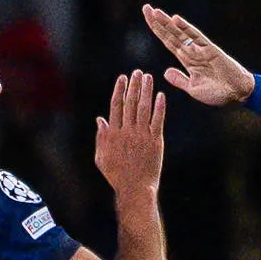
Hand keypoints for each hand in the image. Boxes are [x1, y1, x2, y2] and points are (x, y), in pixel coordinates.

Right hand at [95, 70, 165, 198]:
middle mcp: (127, 131)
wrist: (135, 188)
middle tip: (137, 72)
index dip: (119, 90)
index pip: (116, 105)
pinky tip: (161, 95)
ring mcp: (142, 135)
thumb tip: (99, 119)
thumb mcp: (101, 157)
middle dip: (134, 85)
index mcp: (113, 133)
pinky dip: (160, 107)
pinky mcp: (155, 141)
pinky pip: (158, 120)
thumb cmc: (117, 175)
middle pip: (130, 103)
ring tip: (148, 77)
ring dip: (146, 90)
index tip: (122, 78)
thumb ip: (101, 136)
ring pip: (144, 108)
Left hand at [142, 4, 254, 106]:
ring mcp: (201, 49)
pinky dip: (186, 28)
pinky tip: (175, 19)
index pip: (169, 41)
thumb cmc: (217, 93)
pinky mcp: (210, 50)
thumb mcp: (193, 88)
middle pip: (171, 34)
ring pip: (180, 33)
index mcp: (187, 60)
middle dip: (158, 22)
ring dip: (167, 23)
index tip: (148, 18)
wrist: (236, 94)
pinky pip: (196, 37)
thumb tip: (165, 72)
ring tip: (155, 11)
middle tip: (146, 8)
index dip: (158, 30)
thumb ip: (180, 80)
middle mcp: (192, 51)